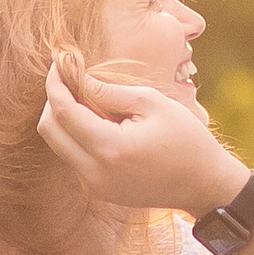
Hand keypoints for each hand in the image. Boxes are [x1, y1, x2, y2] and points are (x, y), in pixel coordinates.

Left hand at [38, 61, 250, 213]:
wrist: (204, 185)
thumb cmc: (186, 139)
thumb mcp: (152, 103)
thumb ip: (109, 91)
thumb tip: (77, 78)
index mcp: (110, 149)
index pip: (63, 112)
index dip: (55, 84)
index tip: (58, 64)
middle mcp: (94, 173)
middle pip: (49, 131)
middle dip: (54, 100)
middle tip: (70, 79)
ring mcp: (94, 186)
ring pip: (59, 145)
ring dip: (66, 119)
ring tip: (92, 100)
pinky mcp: (98, 190)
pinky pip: (74, 157)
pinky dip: (79, 136)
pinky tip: (103, 123)